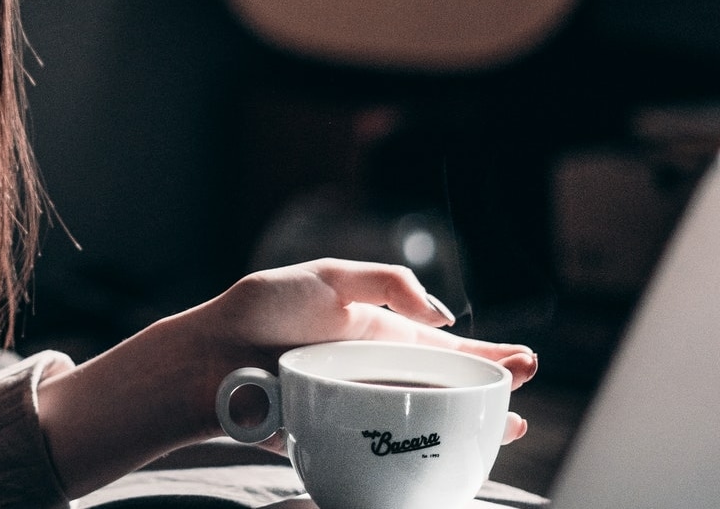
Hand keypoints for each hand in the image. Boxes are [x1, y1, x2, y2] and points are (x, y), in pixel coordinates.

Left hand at [199, 258, 536, 445]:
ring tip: (507, 427)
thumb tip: (442, 316)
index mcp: (373, 332)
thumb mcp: (329, 276)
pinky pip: (386, 449)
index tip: (523, 361)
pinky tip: (447, 458)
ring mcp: (356, 406)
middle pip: (441, 386)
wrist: (207, 356)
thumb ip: (386, 283)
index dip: (482, 353)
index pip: (439, 345)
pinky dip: (420, 455)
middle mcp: (371, 371)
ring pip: (422, 421)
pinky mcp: (336, 436)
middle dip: (487, 389)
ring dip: (466, 424)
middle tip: (526, 391)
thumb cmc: (261, 310)